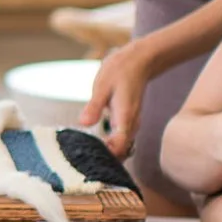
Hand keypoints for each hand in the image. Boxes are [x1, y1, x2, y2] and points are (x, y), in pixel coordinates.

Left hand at [79, 41, 156, 157]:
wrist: (139, 61)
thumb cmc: (120, 71)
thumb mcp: (102, 86)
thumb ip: (94, 106)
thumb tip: (84, 123)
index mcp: (125, 118)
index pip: (118, 147)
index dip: (105, 156)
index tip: (88, 158)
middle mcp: (131, 124)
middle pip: (121, 152)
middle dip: (105, 159)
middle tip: (82, 160)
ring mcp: (131, 124)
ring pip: (122, 148)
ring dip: (108, 153)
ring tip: (85, 155)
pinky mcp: (128, 122)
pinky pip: (121, 140)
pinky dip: (110, 145)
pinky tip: (94, 144)